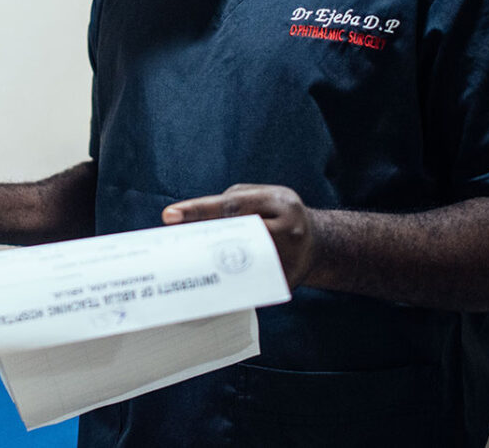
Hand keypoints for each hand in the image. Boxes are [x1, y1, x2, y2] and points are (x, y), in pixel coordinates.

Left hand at [162, 184, 316, 287]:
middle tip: (173, 248)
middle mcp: (290, 229)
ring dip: (212, 268)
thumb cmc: (278, 215)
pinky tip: (206, 290)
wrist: (319, 242)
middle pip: (237, 235)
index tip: (169, 216)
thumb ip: (230, 206)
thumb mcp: (261, 199)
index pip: (232, 204)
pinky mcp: (287, 282)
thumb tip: (187, 222)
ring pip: (242, 265)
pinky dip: (228, 287)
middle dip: (202, 241)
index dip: (198, 210)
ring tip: (184, 270)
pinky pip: (251, 286)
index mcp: (280, 202)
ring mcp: (292, 258)